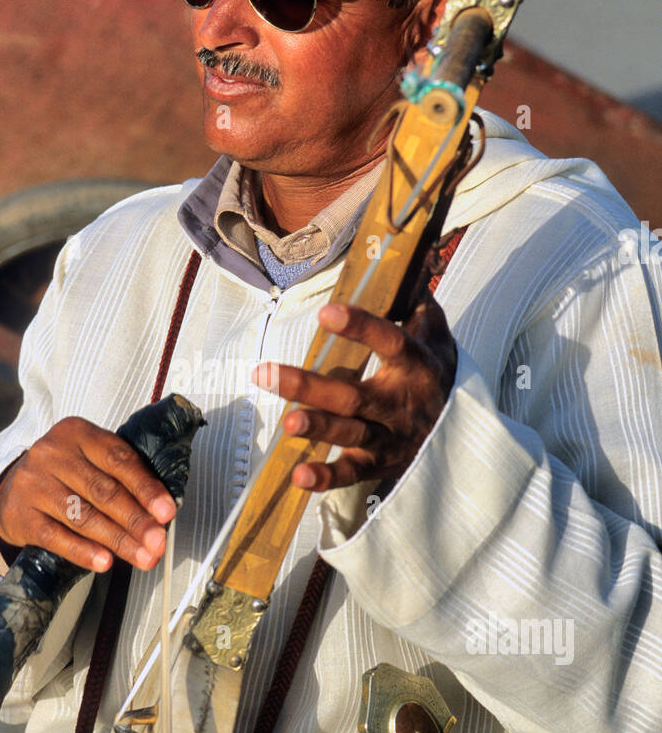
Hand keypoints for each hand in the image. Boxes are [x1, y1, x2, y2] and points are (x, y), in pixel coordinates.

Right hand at [0, 417, 176, 571]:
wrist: (11, 491)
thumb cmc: (63, 476)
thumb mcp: (89, 461)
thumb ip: (121, 477)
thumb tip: (160, 514)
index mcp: (78, 433)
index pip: (119, 460)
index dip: (146, 488)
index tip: (167, 512)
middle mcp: (52, 453)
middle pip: (103, 490)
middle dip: (136, 520)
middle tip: (158, 542)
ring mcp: (33, 483)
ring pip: (83, 516)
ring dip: (117, 540)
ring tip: (142, 557)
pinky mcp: (20, 514)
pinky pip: (56, 536)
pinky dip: (83, 551)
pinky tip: (105, 561)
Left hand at [253, 295, 456, 490]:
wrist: (466, 432)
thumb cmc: (437, 373)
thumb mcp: (438, 336)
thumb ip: (419, 301)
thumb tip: (412, 253)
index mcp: (416, 364)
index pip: (390, 342)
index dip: (361, 328)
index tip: (326, 313)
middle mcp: (400, 402)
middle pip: (354, 395)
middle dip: (310, 386)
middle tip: (265, 373)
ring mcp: (389, 437)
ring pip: (351, 434)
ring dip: (319, 428)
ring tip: (287, 423)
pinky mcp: (379, 464)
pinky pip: (353, 474)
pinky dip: (327, 479)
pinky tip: (299, 476)